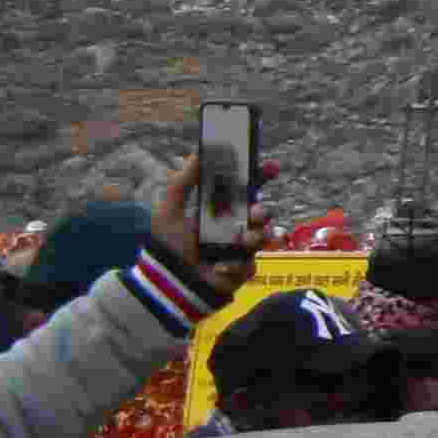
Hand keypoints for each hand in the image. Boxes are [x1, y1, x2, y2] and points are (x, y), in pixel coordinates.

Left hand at [149, 152, 259, 290]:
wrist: (166, 282)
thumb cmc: (167, 246)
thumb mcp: (168, 210)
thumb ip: (182, 182)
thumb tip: (196, 154)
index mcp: (221, 211)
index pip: (247, 190)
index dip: (262, 177)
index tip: (271, 167)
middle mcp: (234, 227)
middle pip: (262, 213)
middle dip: (262, 211)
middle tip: (253, 213)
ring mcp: (240, 250)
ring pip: (264, 237)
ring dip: (254, 237)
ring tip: (239, 241)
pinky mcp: (242, 271)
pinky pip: (252, 264)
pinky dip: (235, 265)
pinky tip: (219, 267)